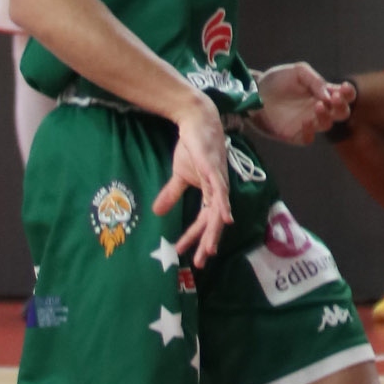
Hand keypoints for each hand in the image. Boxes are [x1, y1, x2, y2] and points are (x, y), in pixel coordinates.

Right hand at [154, 94, 233, 263]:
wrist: (196, 122)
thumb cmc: (192, 147)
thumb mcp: (179, 175)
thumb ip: (172, 194)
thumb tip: (157, 212)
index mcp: (211, 192)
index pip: (204, 220)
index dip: (196, 237)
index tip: (185, 253)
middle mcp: (218, 189)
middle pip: (214, 221)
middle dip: (207, 242)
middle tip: (200, 261)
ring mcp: (218, 179)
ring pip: (218, 210)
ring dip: (215, 231)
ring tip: (210, 249)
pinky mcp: (213, 169)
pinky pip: (220, 190)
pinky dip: (223, 205)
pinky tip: (225, 218)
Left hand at [255, 63, 354, 144]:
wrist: (253, 92)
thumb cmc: (277, 80)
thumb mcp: (298, 71)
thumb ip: (315, 80)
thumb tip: (329, 94)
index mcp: (322, 92)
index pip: (344, 96)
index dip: (348, 94)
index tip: (344, 88)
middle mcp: (318, 109)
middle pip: (341, 113)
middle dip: (342, 107)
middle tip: (334, 99)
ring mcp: (307, 123)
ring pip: (326, 125)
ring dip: (326, 117)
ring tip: (317, 105)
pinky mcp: (294, 135)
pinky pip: (307, 139)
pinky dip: (310, 132)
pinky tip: (305, 122)